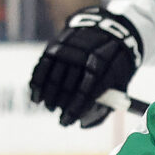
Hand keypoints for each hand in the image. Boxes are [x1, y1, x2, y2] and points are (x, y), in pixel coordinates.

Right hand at [28, 6, 141, 125]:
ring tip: (50, 107)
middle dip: (60, 104)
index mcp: (103, 68)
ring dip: (48, 97)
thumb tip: (82, 124)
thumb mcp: (118, 83)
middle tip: (58, 115)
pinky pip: (42, 67)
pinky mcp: (56, 45)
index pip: (85, 93)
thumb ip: (103, 107)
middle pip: (67, 87)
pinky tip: (36, 97)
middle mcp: (83, 57)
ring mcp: (68, 50)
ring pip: (53, 78)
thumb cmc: (113, 65)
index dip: (73, 110)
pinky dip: (37, 84)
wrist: (109, 30)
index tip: (65, 122)